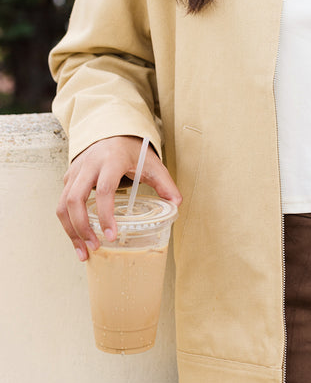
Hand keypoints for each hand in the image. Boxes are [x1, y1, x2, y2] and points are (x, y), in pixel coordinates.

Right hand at [57, 135, 181, 261]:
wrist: (113, 131)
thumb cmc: (132, 149)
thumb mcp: (152, 163)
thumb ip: (165, 184)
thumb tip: (176, 204)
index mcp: (111, 160)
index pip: (105, 190)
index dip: (106, 215)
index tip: (111, 235)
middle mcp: (89, 165)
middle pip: (75, 199)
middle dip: (82, 228)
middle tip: (94, 248)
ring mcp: (75, 171)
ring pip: (63, 204)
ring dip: (71, 231)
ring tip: (83, 252)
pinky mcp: (69, 178)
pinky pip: (62, 204)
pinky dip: (68, 224)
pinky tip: (80, 239)